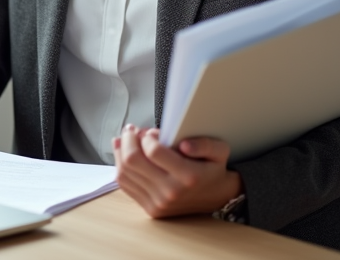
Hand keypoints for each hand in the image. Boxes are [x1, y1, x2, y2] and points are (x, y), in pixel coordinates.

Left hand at [112, 125, 243, 218]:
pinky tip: (122, 153)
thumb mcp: (219, 150)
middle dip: (128, 139)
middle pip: (133, 161)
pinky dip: (120, 167)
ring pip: (125, 173)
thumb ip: (204, 143)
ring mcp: (159, 203)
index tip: (152, 132)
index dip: (147, 136)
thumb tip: (183, 145)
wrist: (215, 197)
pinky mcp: (151, 209)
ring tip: (126, 139)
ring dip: (121, 151)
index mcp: (188, 176)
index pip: (153, 152)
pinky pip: (126, 186)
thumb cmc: (212, 168)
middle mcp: (171, 192)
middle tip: (131, 130)